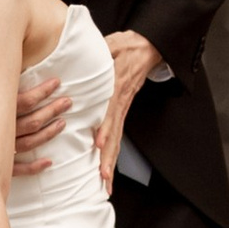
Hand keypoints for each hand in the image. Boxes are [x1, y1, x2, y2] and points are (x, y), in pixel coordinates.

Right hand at [0, 74, 71, 179]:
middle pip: (29, 121)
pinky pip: (14, 169)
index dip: (41, 92)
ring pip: (26, 143)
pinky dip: (32, 167)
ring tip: (61, 123)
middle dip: (50, 110)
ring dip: (46, 134)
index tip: (56, 83)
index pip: (20, 100)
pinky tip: (47, 162)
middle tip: (68, 101)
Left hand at [92, 30, 160, 190]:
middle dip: (108, 156)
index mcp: (116, 85)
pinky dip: (113, 155)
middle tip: (102, 176)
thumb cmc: (124, 44)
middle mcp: (120, 101)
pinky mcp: (122, 111)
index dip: (105, 127)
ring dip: (111, 162)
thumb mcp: (110, 43)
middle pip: (115, 132)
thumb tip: (81, 53)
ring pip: (118, 139)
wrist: (147, 47)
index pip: (111, 110)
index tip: (99, 143)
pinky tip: (107, 171)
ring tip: (105, 183)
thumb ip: (98, 51)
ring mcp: (123, 108)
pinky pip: (119, 136)